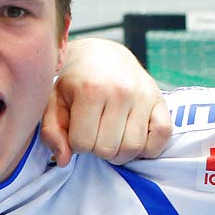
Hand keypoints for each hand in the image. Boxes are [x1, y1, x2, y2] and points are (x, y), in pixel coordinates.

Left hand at [44, 37, 171, 165]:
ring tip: (111, 138)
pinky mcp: (160, 100)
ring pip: (134, 148)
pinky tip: (134, 139)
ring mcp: (143, 95)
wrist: (102, 55)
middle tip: (94, 133)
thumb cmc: (75, 82)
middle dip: (97, 148)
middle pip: (108, 149)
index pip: (82, 143)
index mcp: (91, 89)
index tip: (77, 130)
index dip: (76, 143)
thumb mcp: (54, 101)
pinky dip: (149, 146)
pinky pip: (162, 136)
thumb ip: (52, 131)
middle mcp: (120, 91)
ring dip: (120, 152)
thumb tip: (63, 160)